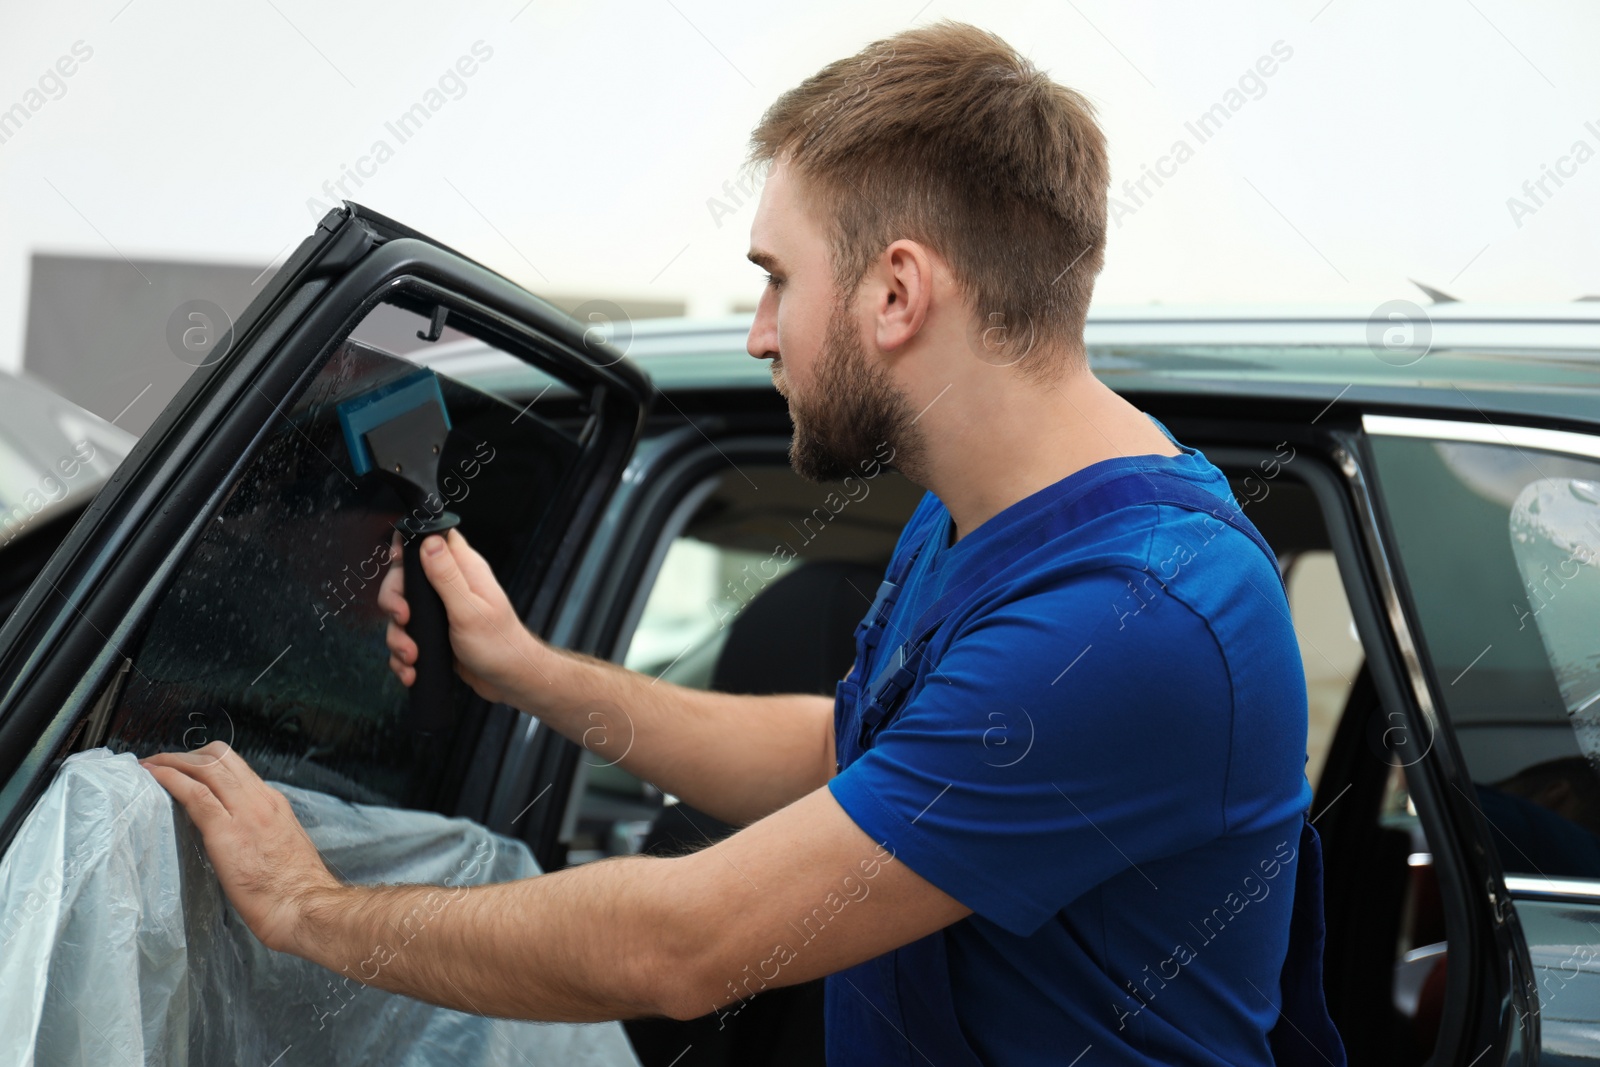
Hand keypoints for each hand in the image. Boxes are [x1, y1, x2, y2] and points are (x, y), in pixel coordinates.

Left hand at [140, 741, 341, 954]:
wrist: (304, 905)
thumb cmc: (294, 889)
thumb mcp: (280, 848)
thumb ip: (259, 833)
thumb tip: (237, 836)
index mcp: (273, 804)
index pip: (237, 769)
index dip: (207, 763)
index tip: (186, 771)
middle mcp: (260, 799)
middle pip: (220, 757)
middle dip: (187, 755)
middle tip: (162, 764)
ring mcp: (244, 812)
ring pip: (207, 766)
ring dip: (173, 760)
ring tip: (151, 766)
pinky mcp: (225, 831)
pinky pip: (194, 793)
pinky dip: (169, 778)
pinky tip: (152, 776)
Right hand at [378, 527, 543, 708]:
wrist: (510, 681)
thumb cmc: (499, 646)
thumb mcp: (469, 610)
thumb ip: (447, 576)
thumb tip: (429, 541)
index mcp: (465, 571)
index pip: (435, 539)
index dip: (411, 542)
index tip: (396, 560)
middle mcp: (452, 587)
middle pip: (407, 578)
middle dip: (395, 601)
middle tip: (403, 618)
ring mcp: (442, 611)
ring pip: (403, 612)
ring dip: (398, 637)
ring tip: (411, 656)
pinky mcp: (436, 633)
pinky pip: (408, 637)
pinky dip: (403, 655)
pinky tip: (410, 668)